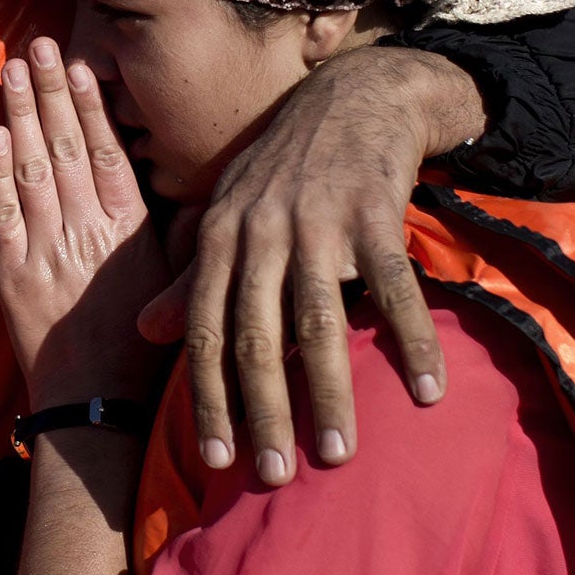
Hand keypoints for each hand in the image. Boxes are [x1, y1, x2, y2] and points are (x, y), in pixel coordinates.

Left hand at [0, 37, 169, 411]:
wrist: (97, 404)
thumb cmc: (143, 347)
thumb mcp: (178, 284)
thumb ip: (184, 234)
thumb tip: (198, 190)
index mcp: (129, 229)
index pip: (108, 152)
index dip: (90, 106)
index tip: (78, 66)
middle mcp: (87, 230)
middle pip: (66, 147)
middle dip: (48, 92)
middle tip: (36, 46)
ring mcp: (46, 249)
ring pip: (31, 169)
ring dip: (19, 116)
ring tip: (9, 71)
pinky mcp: (12, 273)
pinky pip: (1, 213)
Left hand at [137, 45, 486, 482]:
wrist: (355, 98)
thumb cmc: (284, 169)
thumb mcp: (227, 215)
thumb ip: (190, 277)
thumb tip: (146, 334)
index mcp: (219, 237)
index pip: (205, 329)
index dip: (209, 396)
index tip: (216, 459)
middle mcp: (260, 231)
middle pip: (257, 336)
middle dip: (263, 411)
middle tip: (273, 476)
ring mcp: (317, 221)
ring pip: (320, 321)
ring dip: (330, 393)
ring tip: (339, 454)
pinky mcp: (374, 212)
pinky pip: (394, 288)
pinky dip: (413, 340)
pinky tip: (428, 390)